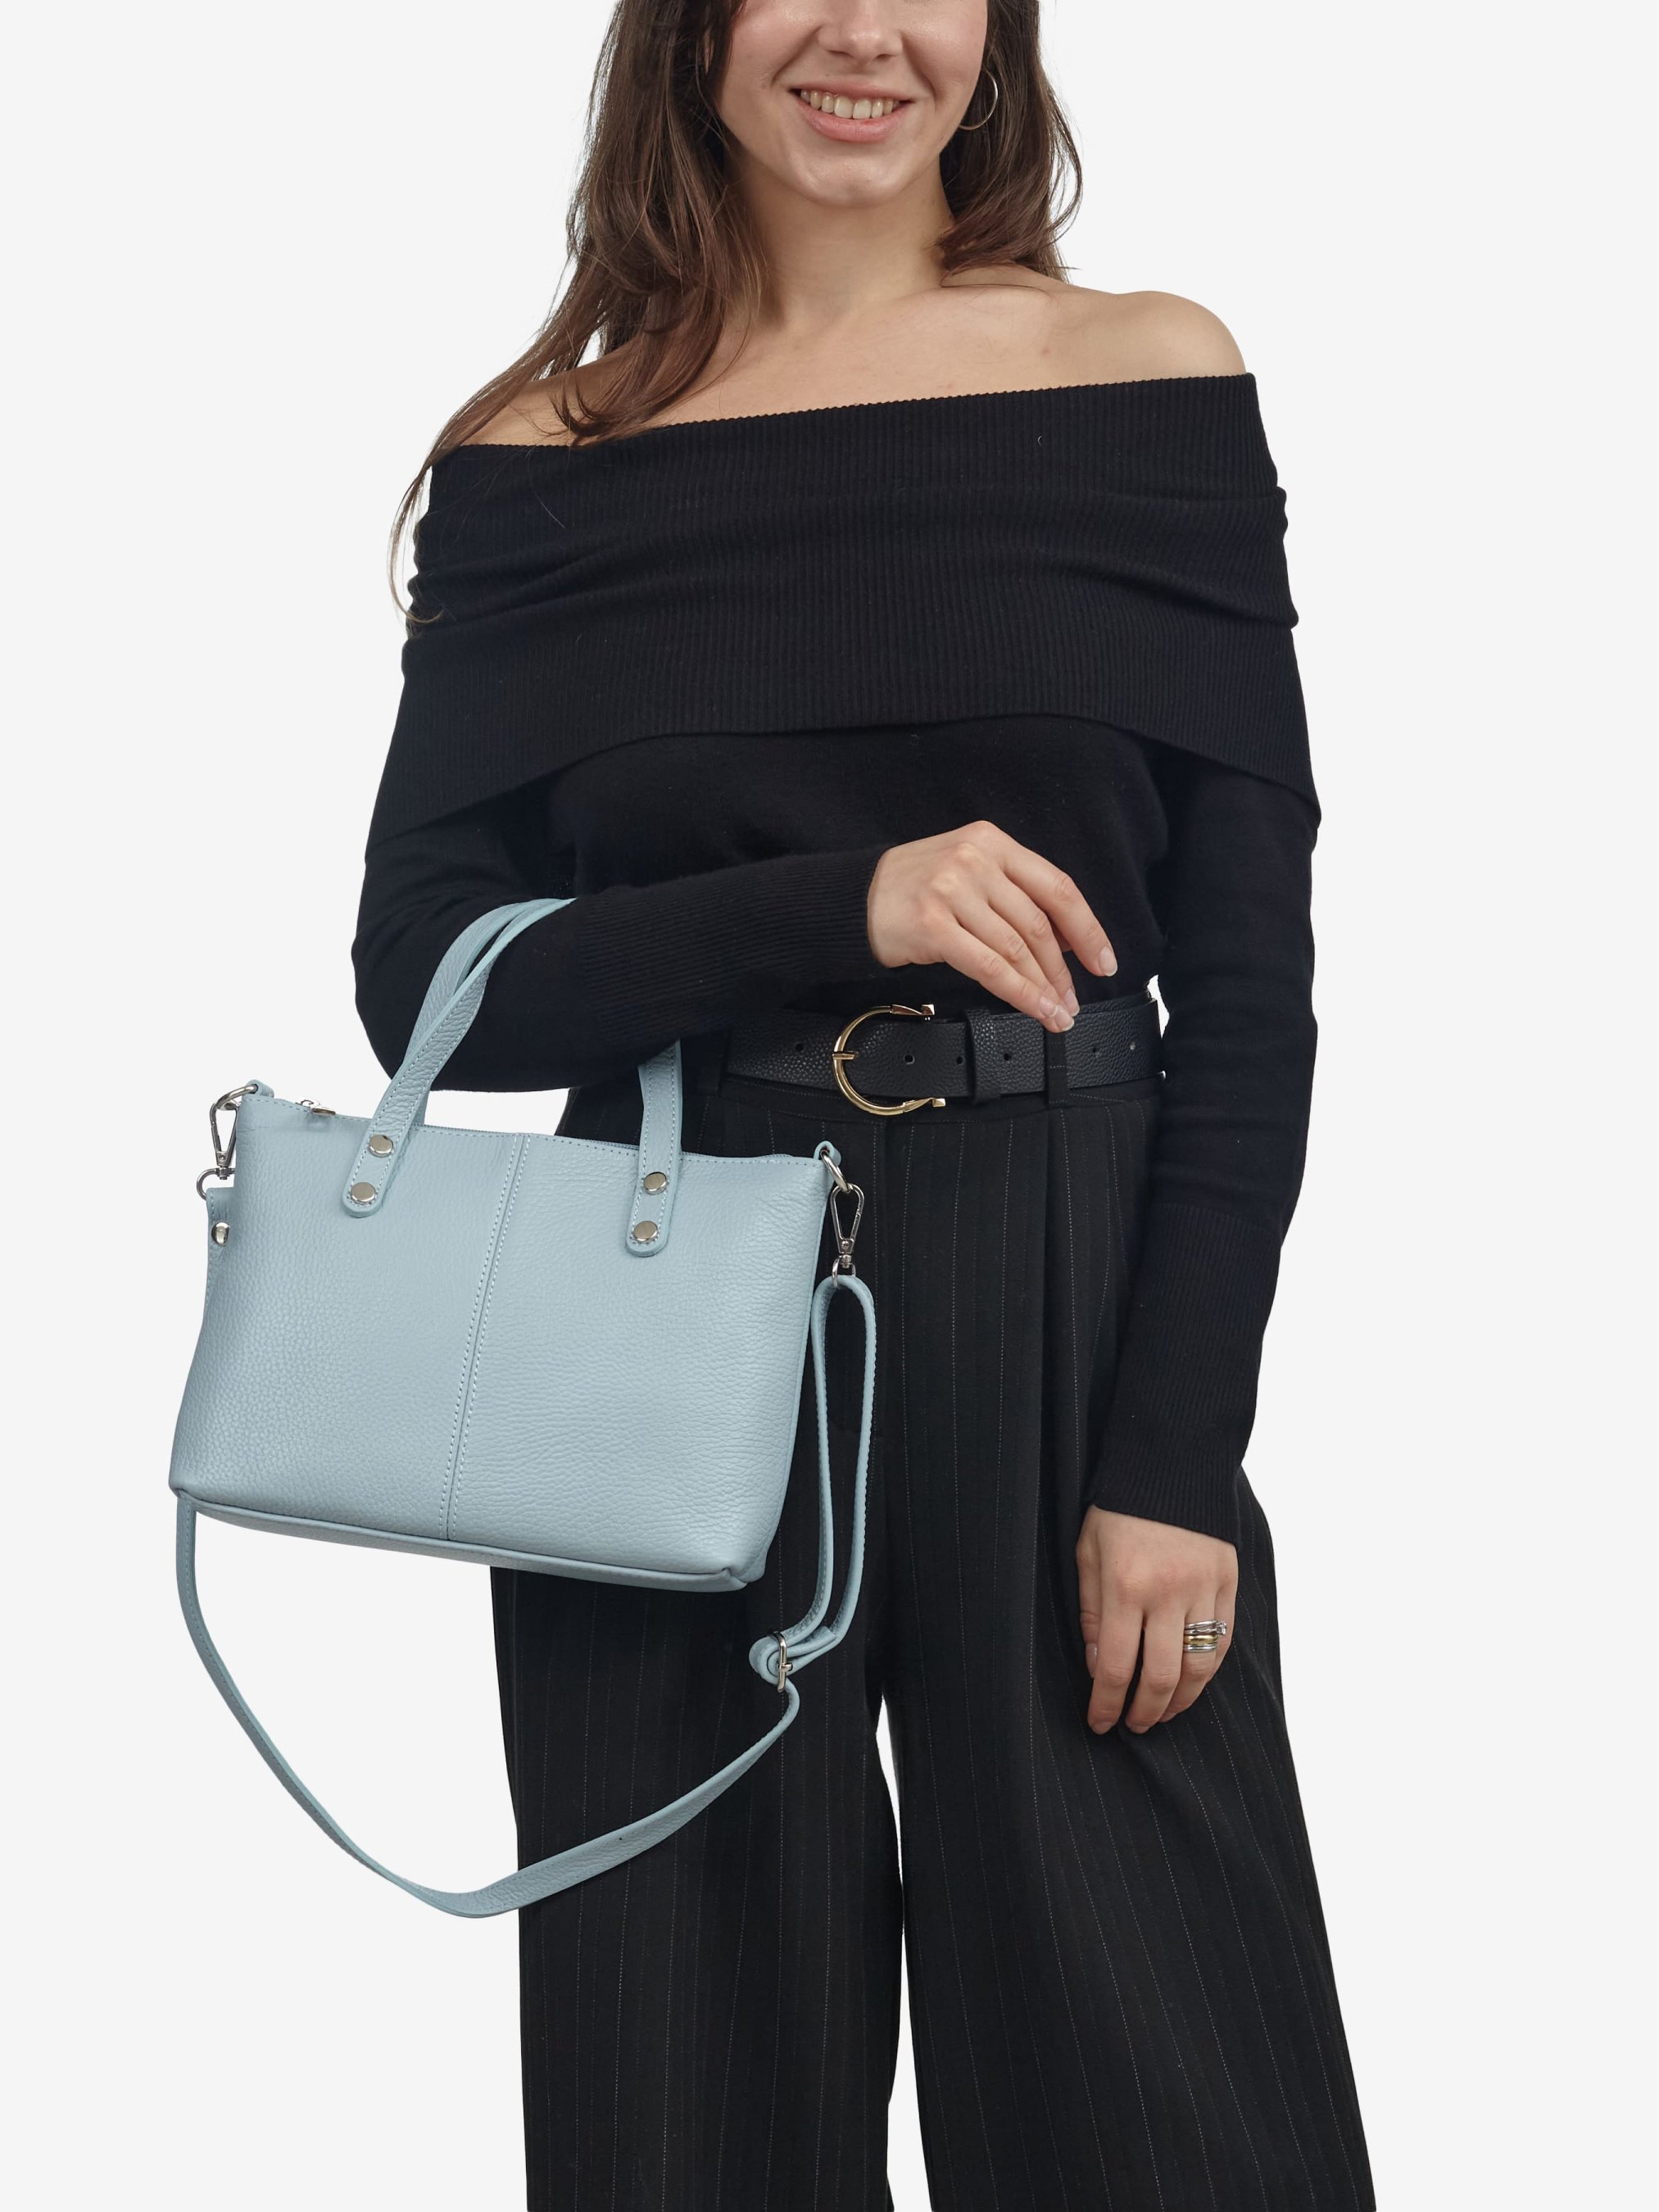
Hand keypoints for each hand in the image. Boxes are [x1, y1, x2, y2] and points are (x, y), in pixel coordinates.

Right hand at [865, 821, 1116, 1032]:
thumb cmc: (915, 888)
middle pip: (1038, 922)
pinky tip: (1033, 1008)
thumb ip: (1011, 892)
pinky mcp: (934, 925)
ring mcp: (953, 891)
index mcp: (992, 842)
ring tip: (1057, 1011)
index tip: (1103, 960)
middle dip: (1063, 969)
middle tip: (1073, 999)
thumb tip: (1064, 939)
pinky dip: (1018, 993)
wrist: (854, 898)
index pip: (1056, 886)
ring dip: (1043, 987)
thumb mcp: (967, 869)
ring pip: (1017, 948)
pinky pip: (989, 966)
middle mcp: (975, 860)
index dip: (1087, 928)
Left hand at [1075, 1507, 1238, 1732]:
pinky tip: (1191, 1682)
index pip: (1117, 1667)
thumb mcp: (1088, 1553)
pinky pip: (1222, 1642)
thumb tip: (1099, 1667)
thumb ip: (1093, 1612)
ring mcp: (1203, 1590)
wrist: (1170, 1464)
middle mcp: (1168, 1594)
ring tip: (1162, 1712)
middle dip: (1144, 1712)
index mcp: (1126, 1587)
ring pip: (1199, 1668)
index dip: (1106, 1705)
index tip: (1099, 1724)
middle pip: (1162, 1677)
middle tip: (1133, 1725)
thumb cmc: (1118, 1509)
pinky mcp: (1228, 1583)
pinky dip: (1207, 1671)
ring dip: (1180, 1701)